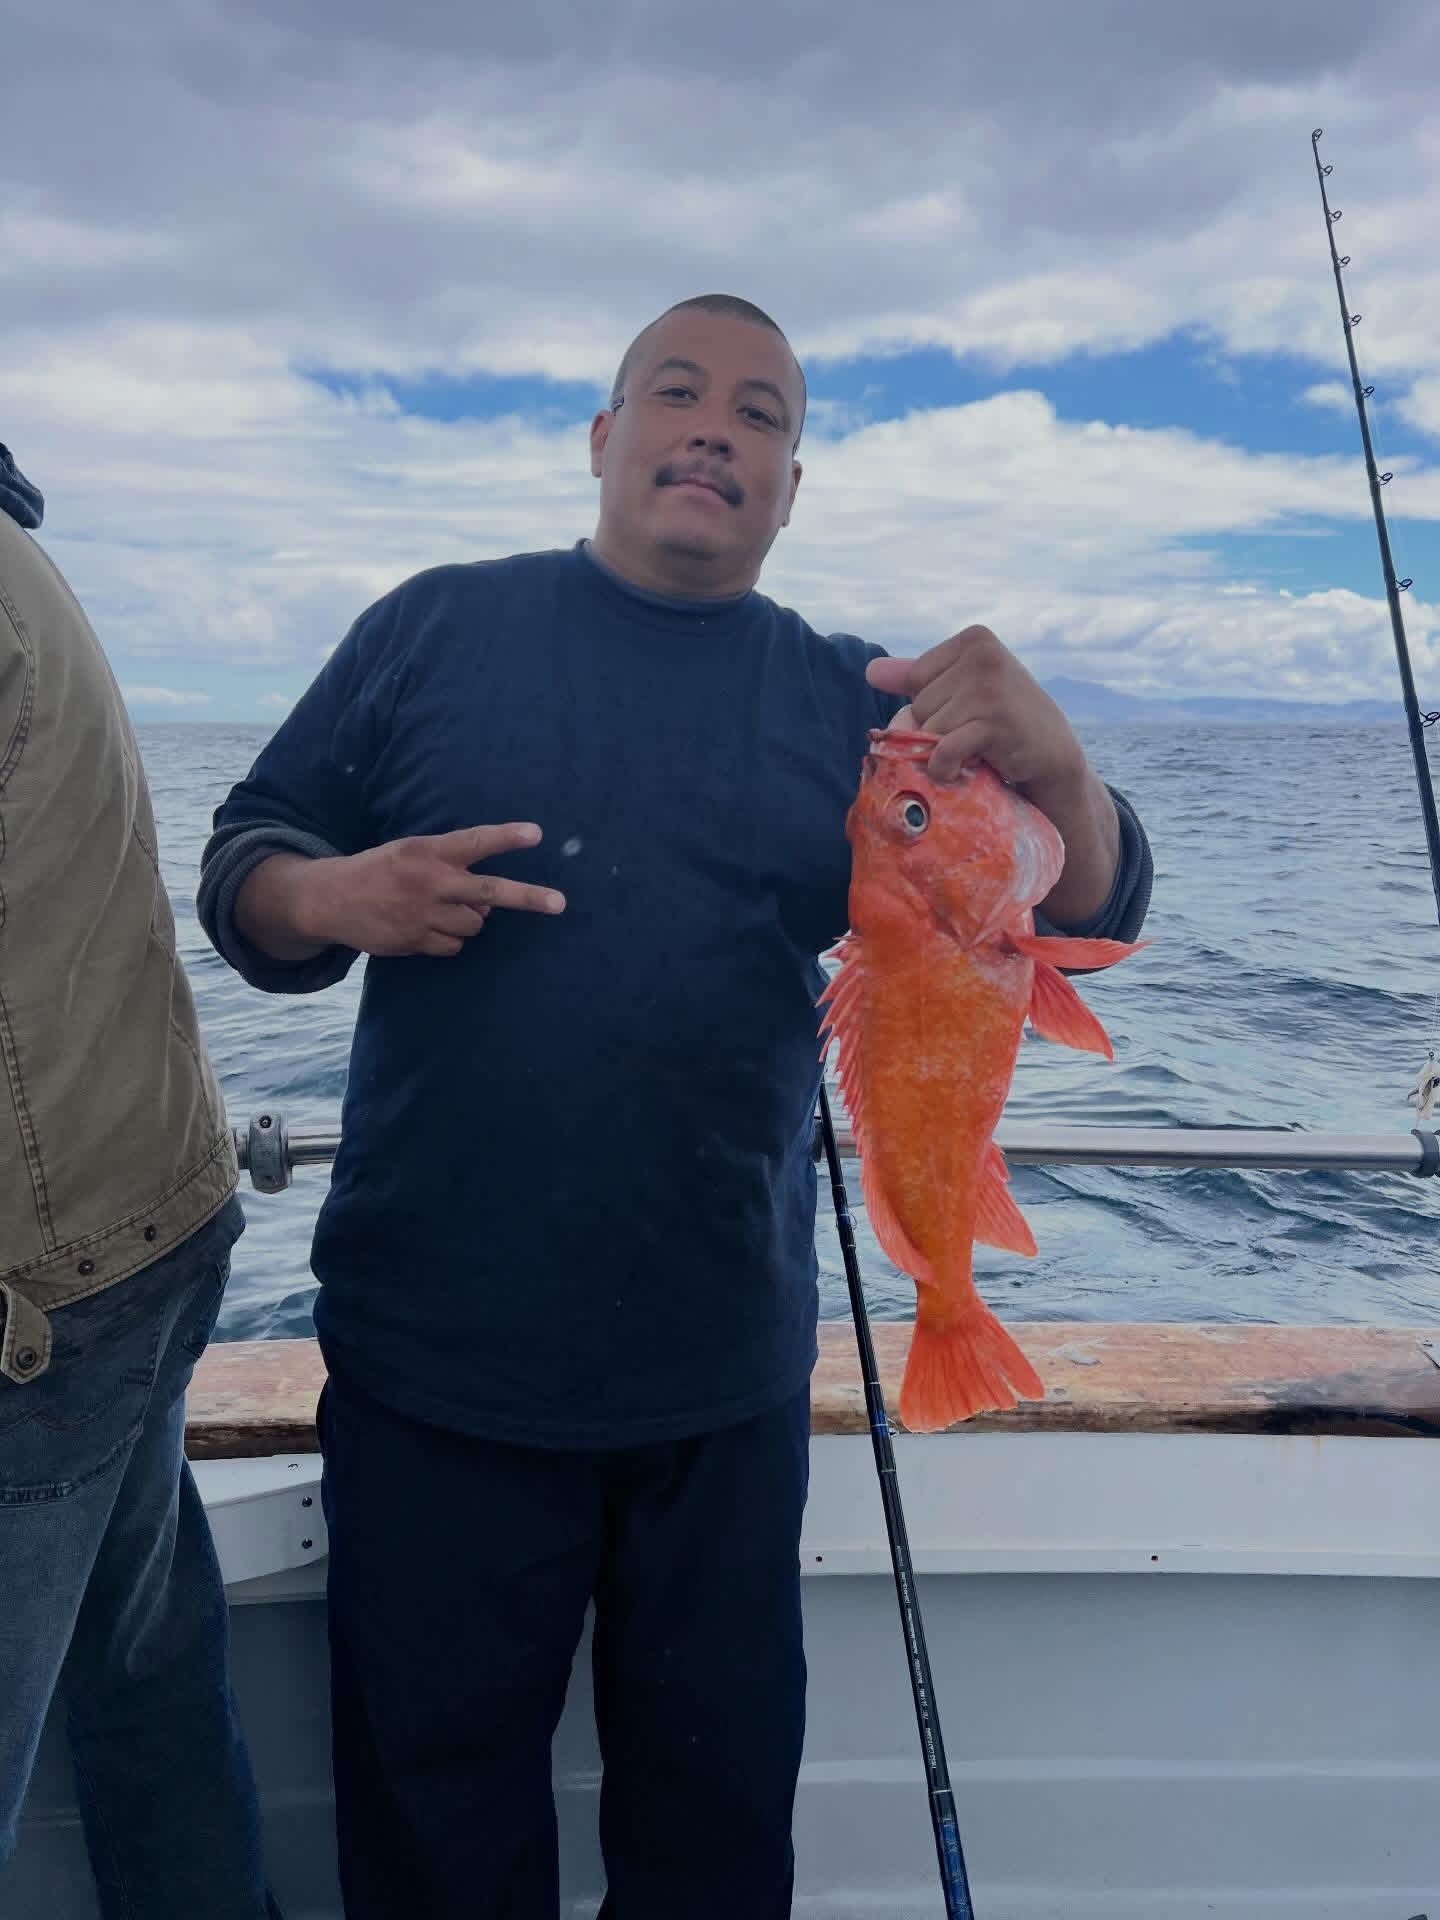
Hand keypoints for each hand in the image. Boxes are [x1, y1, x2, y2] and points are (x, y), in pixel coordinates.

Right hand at [298, 823, 565, 958]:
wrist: (331, 899)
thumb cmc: (381, 870)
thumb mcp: (410, 851)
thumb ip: (448, 865)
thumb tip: (487, 902)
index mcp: (428, 851)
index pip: (475, 842)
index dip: (506, 837)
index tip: (537, 834)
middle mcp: (431, 882)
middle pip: (490, 892)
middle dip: (528, 897)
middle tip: (560, 903)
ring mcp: (424, 914)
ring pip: (476, 924)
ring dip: (471, 919)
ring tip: (442, 909)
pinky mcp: (416, 940)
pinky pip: (455, 945)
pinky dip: (451, 939)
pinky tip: (427, 927)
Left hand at [865, 624, 1084, 794]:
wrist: (1051, 752)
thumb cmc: (1002, 718)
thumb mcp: (962, 689)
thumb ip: (917, 677)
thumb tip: (870, 671)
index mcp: (974, 640)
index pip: (916, 678)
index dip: (933, 704)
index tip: (968, 710)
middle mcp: (984, 656)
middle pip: (921, 705)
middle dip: (939, 728)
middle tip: (975, 732)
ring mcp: (990, 689)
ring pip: (929, 729)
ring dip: (944, 749)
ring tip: (975, 749)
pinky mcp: (995, 724)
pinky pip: (944, 749)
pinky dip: (944, 767)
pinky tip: (961, 769)